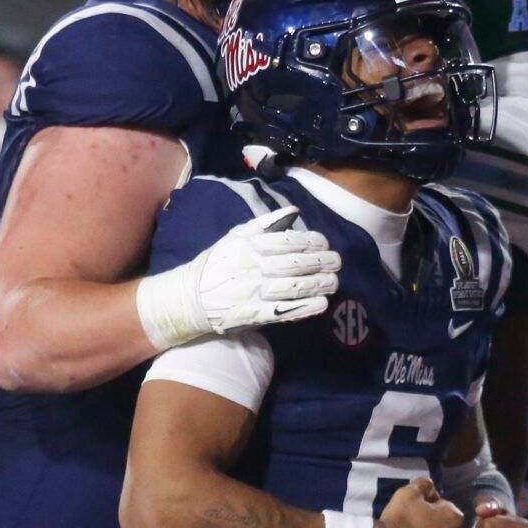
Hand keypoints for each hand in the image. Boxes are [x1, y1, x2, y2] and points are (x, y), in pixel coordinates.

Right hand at [136, 207, 341, 348]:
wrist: (189, 298)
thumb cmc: (216, 264)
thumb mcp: (235, 237)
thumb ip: (264, 224)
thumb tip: (294, 211)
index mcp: (249, 245)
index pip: (287, 241)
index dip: (311, 241)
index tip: (325, 243)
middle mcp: (253, 268)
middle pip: (295, 264)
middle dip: (320, 262)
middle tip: (337, 262)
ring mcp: (253, 293)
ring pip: (293, 287)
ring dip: (318, 284)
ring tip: (334, 281)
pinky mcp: (253, 315)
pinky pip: (284, 311)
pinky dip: (305, 308)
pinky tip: (321, 304)